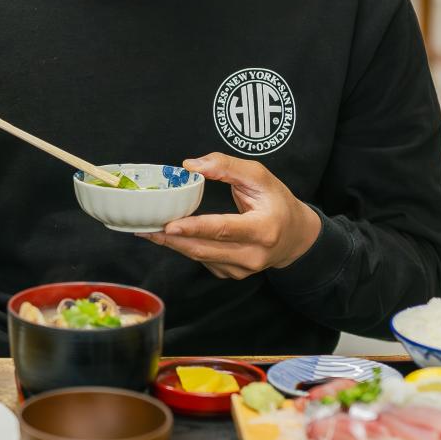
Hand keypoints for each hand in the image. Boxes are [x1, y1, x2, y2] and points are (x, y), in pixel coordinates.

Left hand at [135, 153, 320, 279]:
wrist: (296, 237)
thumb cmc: (278, 202)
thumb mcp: (259, 176)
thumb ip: (227, 167)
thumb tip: (190, 165)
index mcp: (264, 229)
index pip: (223, 229)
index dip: (195, 227)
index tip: (169, 224)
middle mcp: (253, 255)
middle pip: (204, 248)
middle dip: (171, 238)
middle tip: (144, 226)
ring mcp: (242, 269)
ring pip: (200, 256)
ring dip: (172, 243)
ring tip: (148, 229)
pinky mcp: (232, 274)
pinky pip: (203, 260)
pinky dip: (185, 247)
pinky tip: (170, 236)